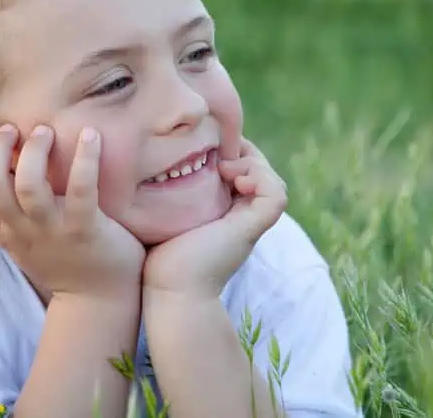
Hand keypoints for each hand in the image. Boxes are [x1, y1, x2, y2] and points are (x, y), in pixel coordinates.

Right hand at [0, 124, 145, 299]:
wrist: (98, 302)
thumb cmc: (64, 262)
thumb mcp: (25, 243)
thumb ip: (10, 215)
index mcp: (7, 232)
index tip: (0, 141)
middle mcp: (23, 232)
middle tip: (13, 130)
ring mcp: (53, 232)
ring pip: (29, 185)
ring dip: (35, 150)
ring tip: (45, 131)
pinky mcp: (85, 230)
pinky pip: (82, 189)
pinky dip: (86, 158)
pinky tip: (91, 135)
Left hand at [142, 137, 286, 297]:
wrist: (168, 289)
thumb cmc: (157, 254)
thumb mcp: (163, 213)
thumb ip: (168, 191)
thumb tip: (157, 161)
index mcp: (223, 211)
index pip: (241, 169)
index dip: (230, 150)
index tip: (205, 144)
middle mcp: (241, 216)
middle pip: (261, 172)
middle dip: (242, 152)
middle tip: (217, 151)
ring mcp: (250, 223)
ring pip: (273, 181)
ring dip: (251, 163)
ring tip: (223, 166)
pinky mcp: (252, 228)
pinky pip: (275, 194)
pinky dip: (259, 178)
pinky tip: (231, 178)